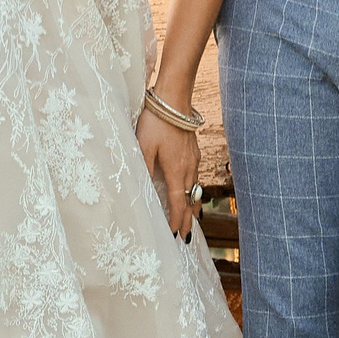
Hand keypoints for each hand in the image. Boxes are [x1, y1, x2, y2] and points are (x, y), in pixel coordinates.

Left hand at [138, 109, 202, 238]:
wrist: (173, 100)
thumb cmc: (155, 122)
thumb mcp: (143, 146)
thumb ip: (144, 169)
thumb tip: (145, 192)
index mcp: (176, 170)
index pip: (179, 202)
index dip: (177, 220)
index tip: (175, 234)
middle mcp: (188, 167)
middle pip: (191, 200)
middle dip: (189, 219)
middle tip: (187, 237)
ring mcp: (193, 159)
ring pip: (195, 189)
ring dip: (193, 206)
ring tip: (191, 219)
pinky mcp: (193, 151)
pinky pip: (195, 177)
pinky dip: (194, 190)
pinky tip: (191, 191)